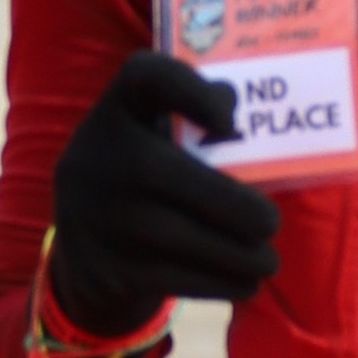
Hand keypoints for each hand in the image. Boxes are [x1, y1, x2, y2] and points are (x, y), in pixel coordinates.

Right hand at [50, 51, 281, 334]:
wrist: (86, 255)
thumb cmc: (147, 182)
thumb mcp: (160, 140)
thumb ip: (197, 121)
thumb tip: (240, 113)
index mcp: (118, 110)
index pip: (144, 75)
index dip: (189, 90)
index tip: (227, 122)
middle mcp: (95, 156)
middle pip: (162, 172)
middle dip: (232, 205)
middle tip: (271, 223)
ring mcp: (93, 216)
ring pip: (175, 237)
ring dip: (237, 254)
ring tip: (266, 261)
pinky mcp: (104, 269)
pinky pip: (173, 278)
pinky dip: (219, 282)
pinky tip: (244, 281)